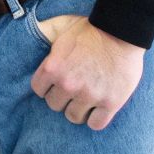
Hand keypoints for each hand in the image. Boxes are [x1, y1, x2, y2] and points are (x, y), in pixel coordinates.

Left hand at [29, 15, 145, 130]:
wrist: (121, 32)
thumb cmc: (91, 30)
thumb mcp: (60, 32)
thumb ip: (47, 46)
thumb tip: (32, 35)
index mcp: (52, 68)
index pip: (38, 90)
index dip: (47, 87)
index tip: (55, 84)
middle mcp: (67, 84)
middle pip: (55, 105)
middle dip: (63, 98)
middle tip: (73, 90)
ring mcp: (89, 95)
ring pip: (73, 117)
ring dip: (78, 110)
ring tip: (86, 100)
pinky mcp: (110, 103)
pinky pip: (96, 124)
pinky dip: (96, 119)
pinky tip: (98, 110)